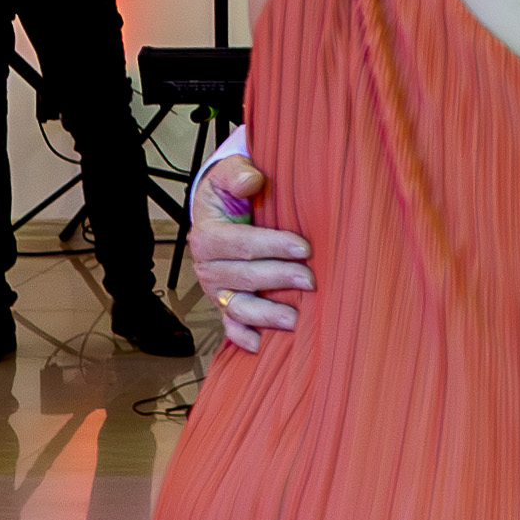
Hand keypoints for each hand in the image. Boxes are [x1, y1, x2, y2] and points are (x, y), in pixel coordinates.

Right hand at [187, 132, 314, 340]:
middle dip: (278, 279)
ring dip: (265, 316)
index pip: (241, 243)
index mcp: (208, 235)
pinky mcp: (223, 304)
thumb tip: (252, 180)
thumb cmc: (228, 195)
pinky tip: (260, 346)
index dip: (272, 246)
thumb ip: (237, 173)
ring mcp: (216, 289)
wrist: (217, 213)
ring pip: (238, 306)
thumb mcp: (228, 175)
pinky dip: (242, 337)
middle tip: (311, 281)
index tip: (304, 248)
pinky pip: (229, 325)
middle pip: (244, 277)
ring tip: (294, 320)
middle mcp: (208, 266)